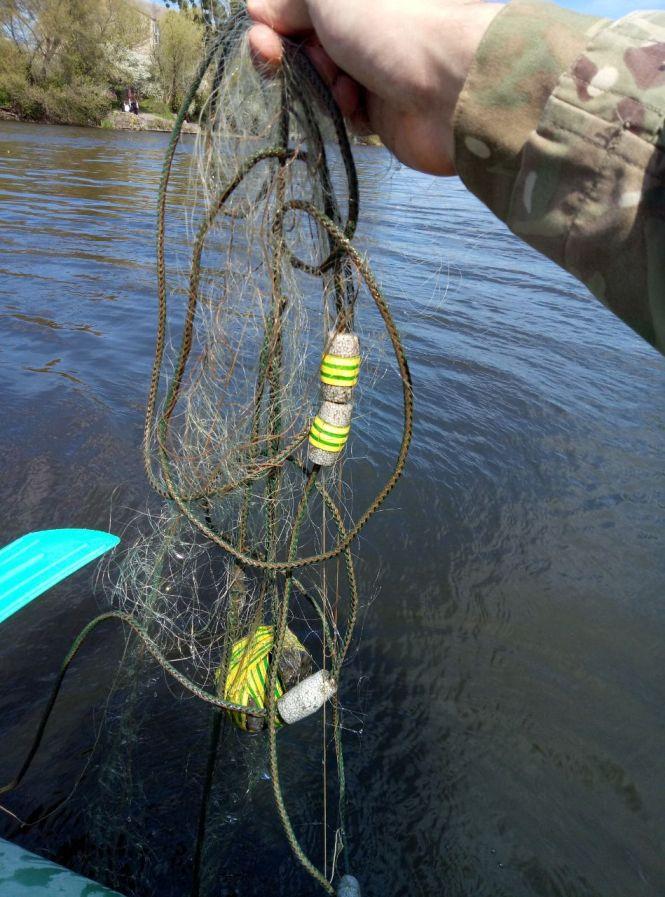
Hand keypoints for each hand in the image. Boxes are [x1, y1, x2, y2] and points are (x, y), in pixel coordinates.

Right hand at [247, 0, 500, 175]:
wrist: (450, 90)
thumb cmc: (392, 25)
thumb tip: (260, 8)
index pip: (301, 4)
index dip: (274, 18)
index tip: (262, 35)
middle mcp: (370, 21)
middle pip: (307, 40)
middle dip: (290, 53)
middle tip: (277, 61)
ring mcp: (377, 65)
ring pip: (323, 78)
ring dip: (318, 82)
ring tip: (338, 81)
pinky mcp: (383, 108)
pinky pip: (344, 110)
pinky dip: (342, 108)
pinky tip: (354, 104)